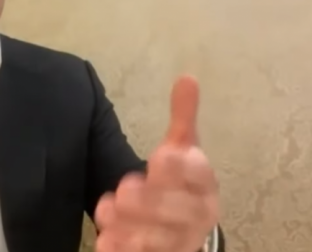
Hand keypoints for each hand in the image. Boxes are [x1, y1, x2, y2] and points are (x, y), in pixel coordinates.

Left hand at [94, 75, 218, 251]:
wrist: (183, 227)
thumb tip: (187, 76)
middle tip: (125, 187)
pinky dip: (124, 251)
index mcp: (206, 185)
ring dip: (134, 228)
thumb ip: (183, 118)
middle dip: (154, 201)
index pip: (201, 176)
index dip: (184, 168)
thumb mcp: (182, 147)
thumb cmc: (181, 182)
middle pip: (183, 213)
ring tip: (106, 210)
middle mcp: (199, 217)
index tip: (161, 155)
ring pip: (163, 241)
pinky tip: (105, 241)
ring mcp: (181, 243)